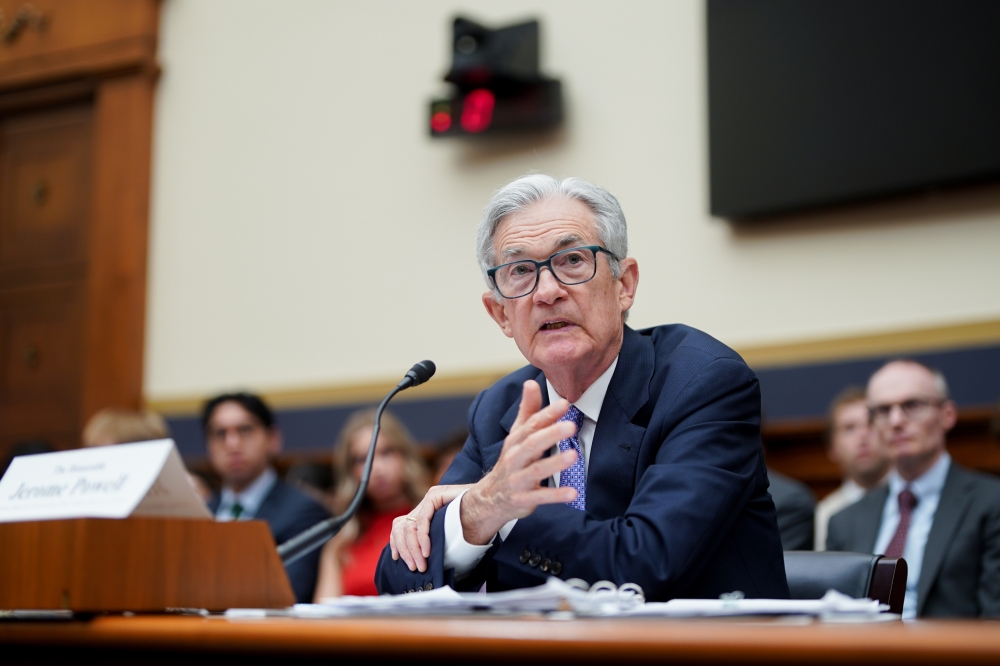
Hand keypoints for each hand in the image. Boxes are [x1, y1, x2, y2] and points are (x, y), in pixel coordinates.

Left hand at [390, 484, 470, 571]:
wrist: (490, 502)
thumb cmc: (477, 519)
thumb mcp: (451, 533)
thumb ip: (439, 540)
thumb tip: (430, 560)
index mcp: (427, 510)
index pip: (402, 525)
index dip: (397, 542)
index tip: (397, 558)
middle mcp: (425, 503)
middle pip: (402, 527)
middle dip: (406, 550)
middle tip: (414, 567)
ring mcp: (429, 498)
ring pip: (410, 526)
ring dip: (413, 548)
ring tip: (421, 563)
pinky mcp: (434, 496)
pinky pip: (423, 521)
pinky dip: (423, 538)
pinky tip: (427, 551)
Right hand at [461, 380, 577, 544]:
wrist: (488, 500)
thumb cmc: (510, 463)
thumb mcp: (516, 437)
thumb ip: (527, 411)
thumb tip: (530, 383)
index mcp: (515, 441)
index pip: (531, 425)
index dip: (548, 414)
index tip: (565, 404)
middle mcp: (515, 459)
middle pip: (532, 444)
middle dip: (551, 434)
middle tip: (571, 426)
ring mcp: (518, 480)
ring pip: (537, 470)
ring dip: (555, 462)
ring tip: (574, 455)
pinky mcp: (524, 500)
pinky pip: (541, 497)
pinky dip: (556, 495)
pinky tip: (573, 492)